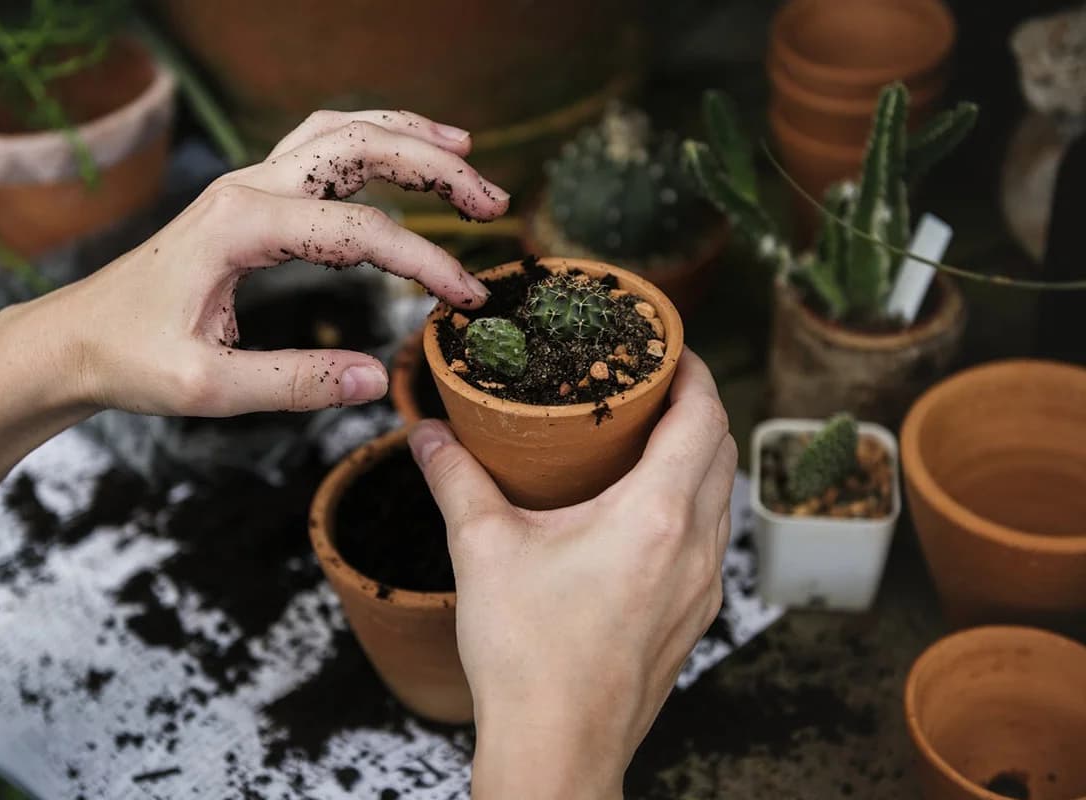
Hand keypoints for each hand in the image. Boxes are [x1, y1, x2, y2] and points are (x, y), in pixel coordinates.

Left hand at [0, 109, 508, 554]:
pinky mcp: (248, 198)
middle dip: (435, 167)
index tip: (467, 299)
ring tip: (466, 154)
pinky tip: (401, 156)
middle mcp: (247, 188)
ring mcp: (246, 185)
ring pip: (340, 133)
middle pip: (359, 148)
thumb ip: (294, 383)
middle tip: (492, 202)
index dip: (425, 262)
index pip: (359, 231)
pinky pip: (319, 149)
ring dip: (407, 138)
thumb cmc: (130, 360)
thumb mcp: (208, 388)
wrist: (74, 338)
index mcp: (240, 226)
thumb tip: (376, 380)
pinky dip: (370, 142)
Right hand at [408, 349, 736, 798]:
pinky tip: (643, 512)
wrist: (557, 749)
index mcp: (656, 516)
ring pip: (721, 497)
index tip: (668, 347)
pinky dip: (691, 504)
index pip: (704, 416)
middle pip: (722, 450)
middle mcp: (695, 547)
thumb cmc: (527, 656)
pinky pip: (710, 539)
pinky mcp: (694, 618)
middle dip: (696, 406)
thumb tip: (427, 433)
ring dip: (697, 456)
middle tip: (650, 385)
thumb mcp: (482, 550)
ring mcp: (702, 588)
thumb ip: (455, 479)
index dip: (694, 370)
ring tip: (645, 440)